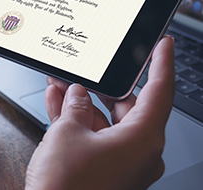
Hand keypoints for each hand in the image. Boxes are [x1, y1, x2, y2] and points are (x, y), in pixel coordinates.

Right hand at [25, 36, 174, 189]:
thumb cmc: (68, 187)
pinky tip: (56, 100)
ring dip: (81, 100)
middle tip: (87, 69)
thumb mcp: (68, 132)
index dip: (162, 63)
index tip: (164, 44)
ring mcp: (117, 160)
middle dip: (101, 85)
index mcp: (142, 140)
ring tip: (61, 82)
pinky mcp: (101, 167)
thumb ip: (76, 105)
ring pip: (102, 119)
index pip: (160, 91)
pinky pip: (92, 134)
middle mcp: (136, 151)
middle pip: (125, 104)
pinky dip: (75, 118)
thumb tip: (78, 94)